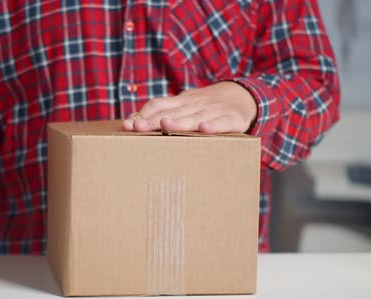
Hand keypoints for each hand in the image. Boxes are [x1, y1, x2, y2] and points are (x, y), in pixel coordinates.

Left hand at [122, 81, 256, 132]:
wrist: (243, 96)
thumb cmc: (205, 107)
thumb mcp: (185, 105)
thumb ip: (163, 112)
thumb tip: (133, 122)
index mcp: (181, 102)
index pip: (159, 105)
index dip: (143, 114)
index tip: (127, 125)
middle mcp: (195, 105)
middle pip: (171, 113)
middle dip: (153, 121)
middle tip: (136, 127)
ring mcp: (213, 111)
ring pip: (194, 117)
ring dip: (179, 122)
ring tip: (165, 125)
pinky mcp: (232, 119)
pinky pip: (222, 123)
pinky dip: (214, 125)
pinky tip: (205, 129)